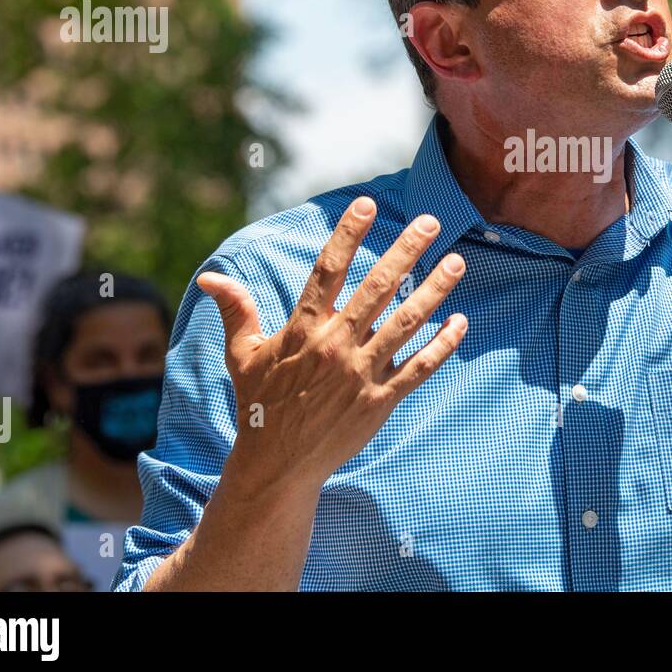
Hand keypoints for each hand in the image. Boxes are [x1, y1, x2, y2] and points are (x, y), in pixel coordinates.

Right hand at [196, 196, 467, 488]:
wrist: (277, 466)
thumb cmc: (259, 405)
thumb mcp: (242, 356)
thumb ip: (236, 311)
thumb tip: (210, 277)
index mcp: (304, 330)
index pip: (328, 271)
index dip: (348, 235)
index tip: (368, 205)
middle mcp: (336, 346)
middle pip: (377, 289)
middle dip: (406, 252)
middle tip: (431, 221)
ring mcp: (361, 374)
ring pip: (405, 324)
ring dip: (434, 291)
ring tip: (456, 262)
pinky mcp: (380, 402)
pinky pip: (418, 369)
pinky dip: (441, 346)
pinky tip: (460, 322)